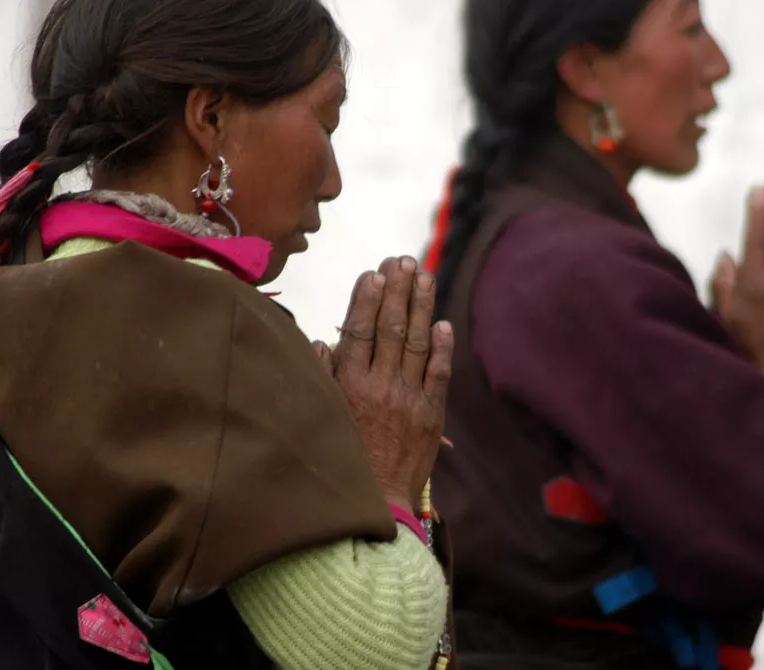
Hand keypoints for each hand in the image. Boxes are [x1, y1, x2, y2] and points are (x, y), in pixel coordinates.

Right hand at [314, 256, 452, 512]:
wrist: (374, 503)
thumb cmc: (342, 460)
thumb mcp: (322, 417)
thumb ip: (321, 378)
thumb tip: (321, 341)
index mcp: (349, 386)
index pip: (361, 330)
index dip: (369, 298)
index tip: (374, 272)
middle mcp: (380, 387)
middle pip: (391, 328)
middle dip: (398, 290)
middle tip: (403, 260)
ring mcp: (409, 399)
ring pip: (417, 342)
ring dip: (421, 306)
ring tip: (425, 276)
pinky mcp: (431, 416)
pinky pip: (438, 374)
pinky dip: (441, 347)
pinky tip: (442, 322)